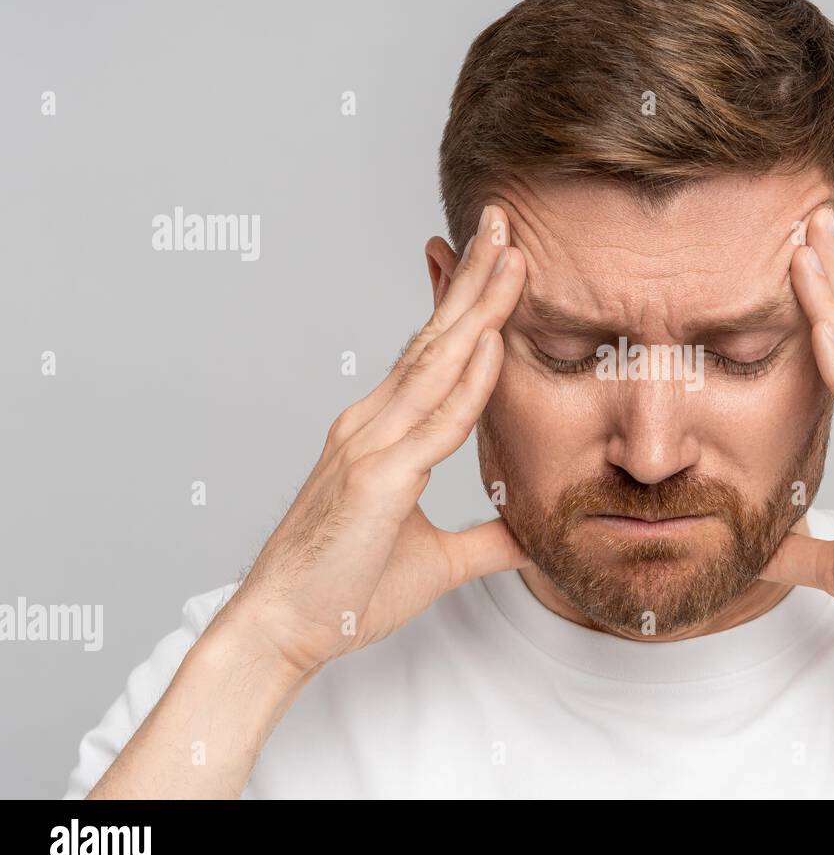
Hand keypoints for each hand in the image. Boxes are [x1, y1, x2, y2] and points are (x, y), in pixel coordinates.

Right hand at [216, 205, 531, 675]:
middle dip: (474, 278)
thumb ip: (484, 539)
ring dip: (477, 306)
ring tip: (510, 253)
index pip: (435, 357)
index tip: (498, 263)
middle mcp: (372, 424)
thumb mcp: (436, 561)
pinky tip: (495, 341)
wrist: (283, 632)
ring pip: (437, 363)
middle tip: (505, 222)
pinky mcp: (377, 478)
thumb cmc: (344, 593)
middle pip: (436, 339)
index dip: (468, 308)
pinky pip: (436, 422)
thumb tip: (528, 534)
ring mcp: (371, 445)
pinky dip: (468, 381)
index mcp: (383, 434)